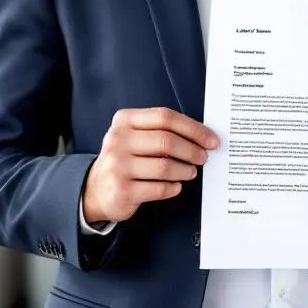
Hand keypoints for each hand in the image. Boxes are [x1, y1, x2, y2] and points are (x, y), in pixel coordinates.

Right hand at [82, 107, 218, 225]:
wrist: (97, 189)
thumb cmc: (125, 159)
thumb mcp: (134, 136)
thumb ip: (161, 131)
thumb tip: (202, 136)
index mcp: (124, 120)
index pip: (165, 117)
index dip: (193, 128)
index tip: (211, 139)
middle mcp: (117, 140)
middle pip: (166, 141)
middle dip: (192, 150)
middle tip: (203, 157)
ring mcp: (117, 166)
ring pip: (165, 166)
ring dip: (185, 170)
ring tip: (190, 172)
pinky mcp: (122, 190)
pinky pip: (160, 188)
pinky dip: (173, 187)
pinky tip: (175, 186)